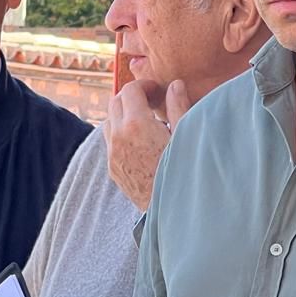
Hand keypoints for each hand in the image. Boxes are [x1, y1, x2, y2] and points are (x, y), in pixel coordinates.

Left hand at [105, 79, 190, 210]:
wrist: (170, 211)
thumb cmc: (184, 173)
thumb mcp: (185, 136)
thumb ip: (178, 107)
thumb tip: (174, 85)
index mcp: (136, 125)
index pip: (130, 90)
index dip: (144, 85)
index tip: (157, 90)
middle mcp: (118, 138)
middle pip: (114, 102)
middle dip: (131, 96)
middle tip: (150, 100)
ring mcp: (112, 155)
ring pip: (109, 121)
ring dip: (123, 114)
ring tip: (145, 120)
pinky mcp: (112, 169)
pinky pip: (110, 142)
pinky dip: (120, 132)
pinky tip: (140, 141)